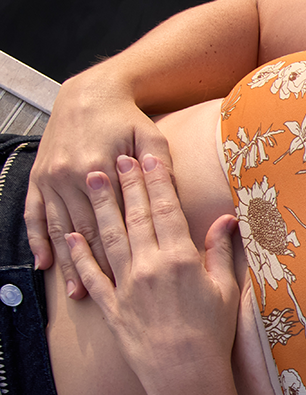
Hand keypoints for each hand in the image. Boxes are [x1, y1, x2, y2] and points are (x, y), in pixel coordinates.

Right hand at [29, 72, 171, 296]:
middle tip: (105, 301)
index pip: (116, 220)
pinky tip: (44, 262)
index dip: (125, 253)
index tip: (137, 281)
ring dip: (67, 262)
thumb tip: (179, 196)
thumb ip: (163, 167)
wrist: (88, 94)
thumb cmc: (126, 118)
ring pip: (61, 228)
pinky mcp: (40, 178)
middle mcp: (73, 176)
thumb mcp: (151, 137)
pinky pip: (36, 214)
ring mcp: (52, 178)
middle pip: (88, 231)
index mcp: (103, 168)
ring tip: (74, 293)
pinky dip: (38, 239)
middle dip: (96, 269)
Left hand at [66, 154, 238, 391]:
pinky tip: (73, 235)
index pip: (166, 210)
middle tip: (117, 158)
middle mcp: (149, 266)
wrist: (185, 375)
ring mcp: (126, 285)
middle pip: (135, 216)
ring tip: (92, 181)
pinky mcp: (111, 305)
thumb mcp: (226, 290)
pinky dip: (80, 254)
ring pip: (109, 237)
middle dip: (126, 185)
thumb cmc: (213, 335)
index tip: (149, 158)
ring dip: (100, 207)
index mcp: (180, 259)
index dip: (156, 182)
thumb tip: (227, 220)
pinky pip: (92, 274)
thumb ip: (221, 252)